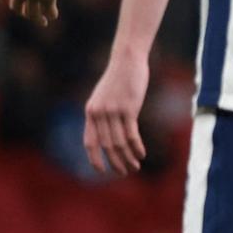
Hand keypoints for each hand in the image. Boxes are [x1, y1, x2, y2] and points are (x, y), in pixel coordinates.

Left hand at [84, 55, 150, 175]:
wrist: (127, 60)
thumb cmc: (118, 78)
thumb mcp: (105, 96)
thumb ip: (104, 114)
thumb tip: (108, 132)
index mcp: (90, 112)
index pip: (89, 142)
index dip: (95, 159)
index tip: (102, 171)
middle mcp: (99, 114)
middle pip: (107, 146)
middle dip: (115, 162)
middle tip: (124, 173)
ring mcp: (113, 111)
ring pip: (119, 143)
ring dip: (127, 158)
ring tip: (135, 167)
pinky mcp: (129, 108)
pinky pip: (132, 134)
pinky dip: (137, 147)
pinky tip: (142, 154)